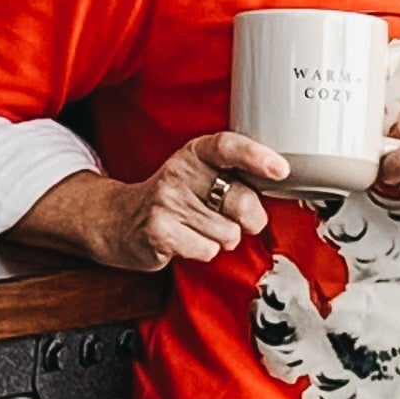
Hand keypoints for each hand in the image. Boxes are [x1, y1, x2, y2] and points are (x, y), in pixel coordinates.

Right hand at [72, 131, 292, 272]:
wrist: (119, 219)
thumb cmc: (173, 198)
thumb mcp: (199, 175)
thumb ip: (233, 176)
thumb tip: (278, 187)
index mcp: (194, 153)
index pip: (227, 146)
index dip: (255, 156)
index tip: (280, 169)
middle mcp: (179, 172)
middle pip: (241, 202)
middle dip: (250, 219)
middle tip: (236, 218)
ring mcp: (166, 201)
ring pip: (228, 233)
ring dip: (220, 238)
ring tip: (198, 228)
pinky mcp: (159, 230)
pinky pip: (207, 251)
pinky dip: (202, 251)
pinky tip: (185, 240)